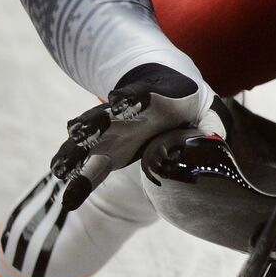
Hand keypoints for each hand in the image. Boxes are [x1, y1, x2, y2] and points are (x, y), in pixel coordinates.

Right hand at [49, 63, 224, 209]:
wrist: (164, 93)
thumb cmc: (188, 104)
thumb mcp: (206, 111)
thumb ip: (212, 126)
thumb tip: (214, 143)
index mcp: (152, 100)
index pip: (139, 97)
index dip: (130, 98)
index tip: (118, 100)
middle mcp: (125, 115)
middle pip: (105, 117)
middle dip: (93, 125)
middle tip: (79, 132)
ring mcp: (110, 132)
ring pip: (88, 140)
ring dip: (75, 151)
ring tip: (61, 168)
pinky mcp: (105, 150)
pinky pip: (86, 160)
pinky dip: (75, 168)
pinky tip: (63, 184)